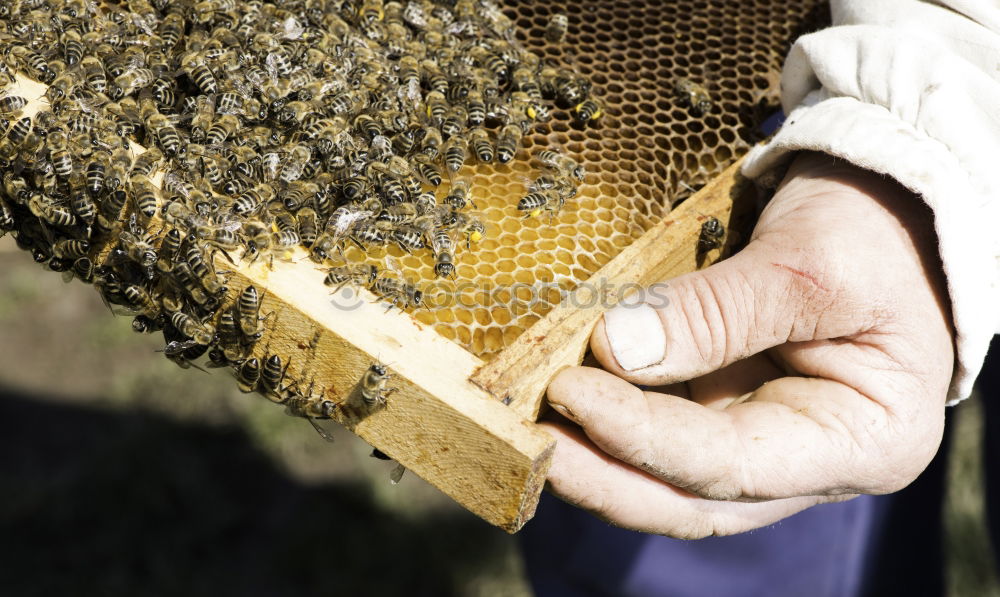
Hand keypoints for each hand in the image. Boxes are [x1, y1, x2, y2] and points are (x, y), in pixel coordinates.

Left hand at [540, 152, 953, 536]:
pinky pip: (658, 424)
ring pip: (665, 475)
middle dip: (604, 476)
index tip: (571, 393)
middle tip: (528, 441)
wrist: (885, 199)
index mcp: (863, 442)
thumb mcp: (808, 262)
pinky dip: (609, 416)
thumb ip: (718, 313)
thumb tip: (615, 350)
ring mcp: (760, 436)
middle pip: (691, 498)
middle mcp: (807, 459)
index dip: (644, 438)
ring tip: (526, 419)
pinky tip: (560, 394)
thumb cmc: (875, 228)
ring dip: (595, 454)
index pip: (733, 466)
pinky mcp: (724, 405)